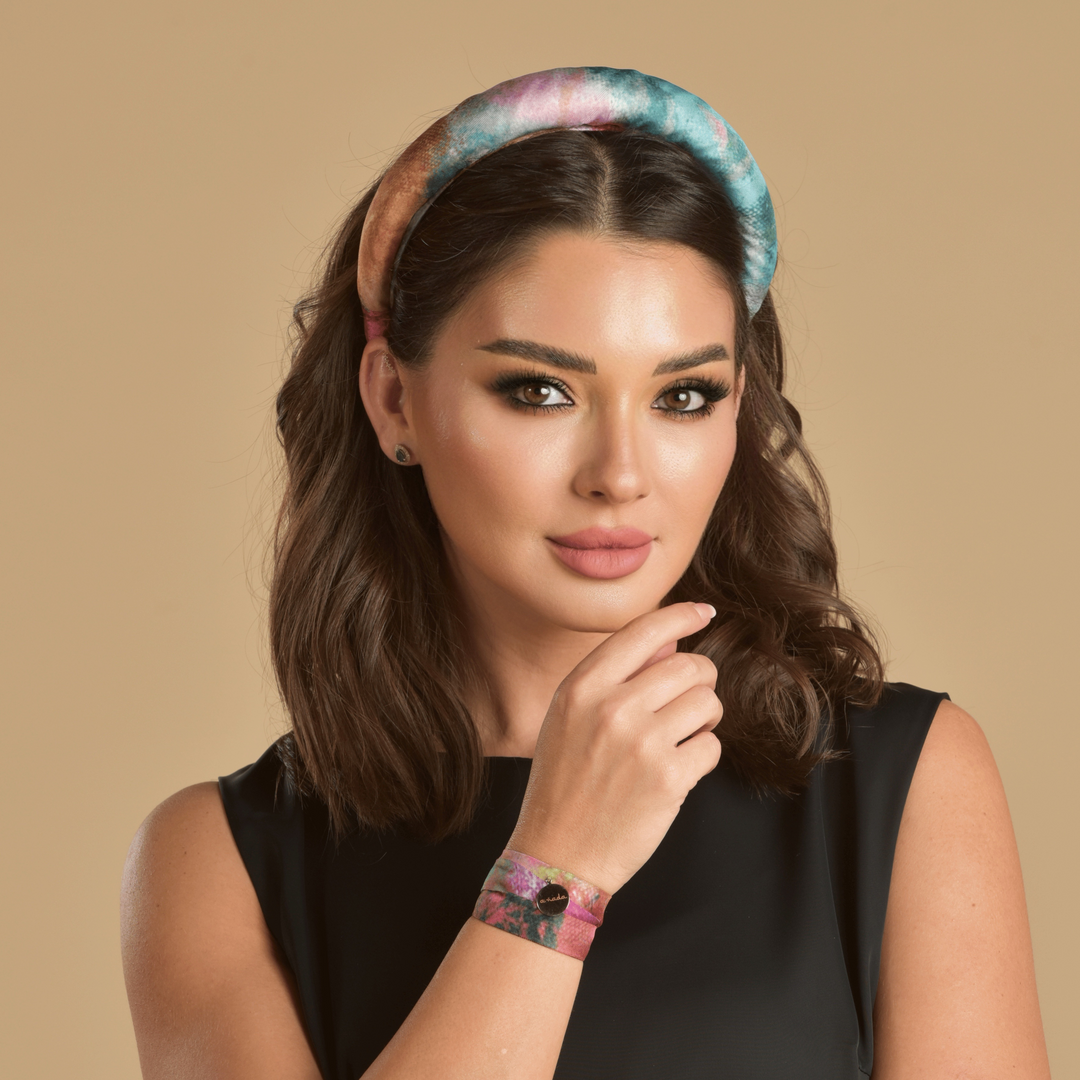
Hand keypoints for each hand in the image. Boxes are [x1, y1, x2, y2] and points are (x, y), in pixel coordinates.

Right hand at [507, 601, 721, 894]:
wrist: (557, 856)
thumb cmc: (564, 783)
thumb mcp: (568, 719)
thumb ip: (613, 677)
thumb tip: (670, 640)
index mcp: (581, 687)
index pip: (644, 631)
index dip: (681, 615)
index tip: (703, 613)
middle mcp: (611, 708)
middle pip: (689, 666)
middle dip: (699, 682)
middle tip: (687, 705)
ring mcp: (642, 743)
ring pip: (708, 702)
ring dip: (704, 719)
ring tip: (680, 739)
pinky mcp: (669, 779)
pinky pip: (712, 745)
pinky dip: (702, 756)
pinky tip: (677, 770)